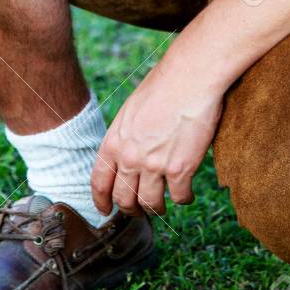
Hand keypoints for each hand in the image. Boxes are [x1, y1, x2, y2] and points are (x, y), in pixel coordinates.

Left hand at [91, 57, 222, 216]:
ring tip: (163, 206)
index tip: (106, 210)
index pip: (99, 182)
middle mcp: (130, 158)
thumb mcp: (131, 110)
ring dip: (157, 209)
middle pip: (124, 199)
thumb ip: (126, 136)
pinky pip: (180, 197)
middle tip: (139, 211)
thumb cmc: (163, 86)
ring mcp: (155, 166)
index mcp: (114, 142)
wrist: (189, 78)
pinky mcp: (180, 169)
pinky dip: (184, 199)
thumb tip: (129, 150)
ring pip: (150, 204)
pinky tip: (187, 194)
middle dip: (130, 210)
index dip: (101, 201)